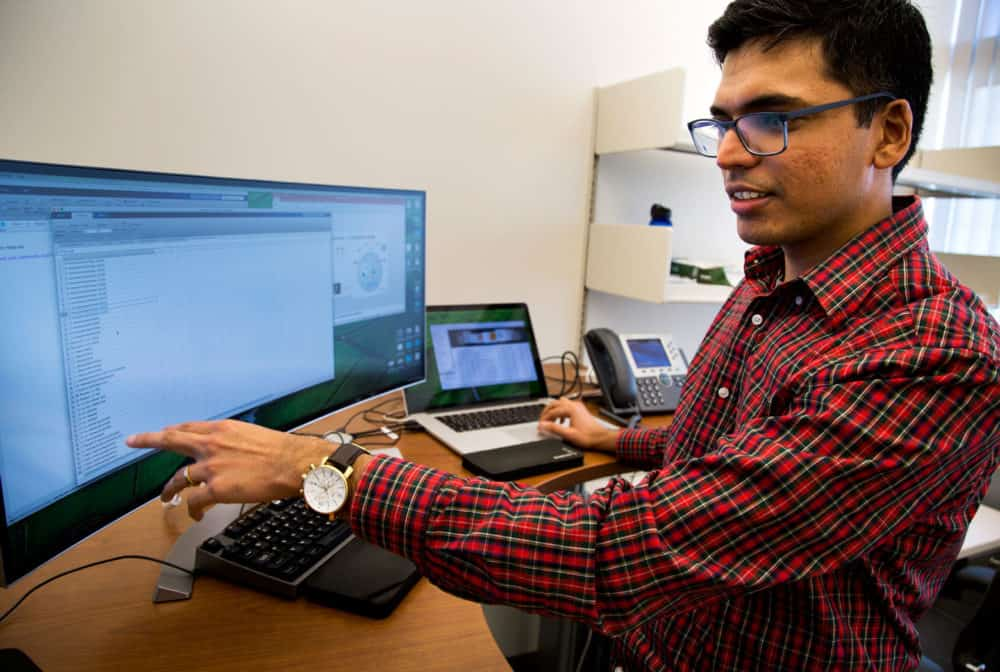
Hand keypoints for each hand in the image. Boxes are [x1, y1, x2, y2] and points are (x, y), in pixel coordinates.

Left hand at [126, 419, 330, 519]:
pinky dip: (192, 510)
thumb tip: (230, 450)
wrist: (292, 463)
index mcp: (222, 430)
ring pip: (179, 477)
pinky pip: (195, 501)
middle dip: (148, 440)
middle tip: (133, 441)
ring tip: (165, 497)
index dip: (171, 430)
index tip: (161, 431)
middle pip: (171, 440)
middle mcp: (211, 445)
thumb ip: (234, 441)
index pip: (188, 427)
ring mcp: (211, 467)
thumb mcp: (253, 435)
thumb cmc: (281, 450)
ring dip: (169, 488)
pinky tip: (194, 515)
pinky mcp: (216, 488)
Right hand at [538, 397, 619, 451]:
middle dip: (546, 412)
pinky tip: (561, 420)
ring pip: (560, 402)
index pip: (552, 411)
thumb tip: (542, 425)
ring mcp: (577, 406)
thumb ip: (554, 429)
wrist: (600, 437)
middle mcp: (574, 405)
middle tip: (542, 420)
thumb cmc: (588, 436)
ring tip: (550, 419)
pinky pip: (566, 405)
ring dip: (553, 409)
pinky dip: (560, 411)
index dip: (544, 418)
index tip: (540, 425)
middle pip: (554, 403)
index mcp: (570, 409)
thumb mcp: (568, 434)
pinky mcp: (580, 409)